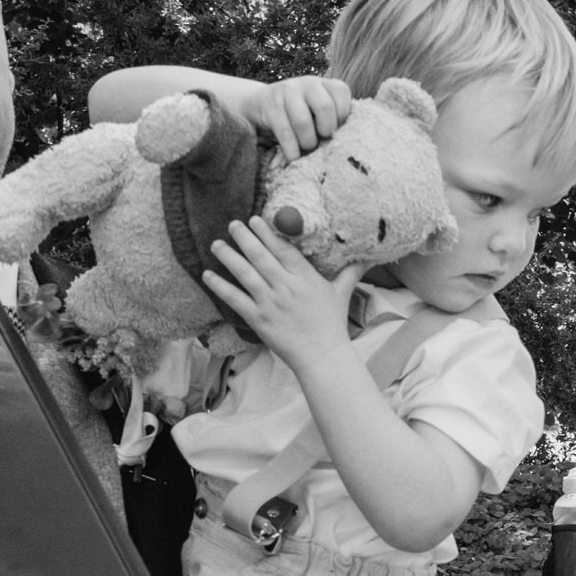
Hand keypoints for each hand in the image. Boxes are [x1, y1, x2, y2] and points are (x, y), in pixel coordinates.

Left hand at [204, 218, 363, 373]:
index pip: (283, 250)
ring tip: (216, 244)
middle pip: (261, 257)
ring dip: (229, 257)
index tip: (255, 219)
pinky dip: (220, 286)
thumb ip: (350, 272)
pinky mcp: (259, 319)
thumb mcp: (342, 294)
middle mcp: (286, 287)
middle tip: (233, 224)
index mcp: (305, 278)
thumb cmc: (333, 325)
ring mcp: (271, 303)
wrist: (323, 356)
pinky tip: (208, 275)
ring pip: (245, 274)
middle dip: (245, 238)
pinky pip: (235, 299)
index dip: (267, 233)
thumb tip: (368, 257)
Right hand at [240, 76, 354, 161]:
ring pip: (303, 122)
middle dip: (325, 130)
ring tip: (307, 148)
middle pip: (324, 106)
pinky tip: (294, 157)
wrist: (261, 103)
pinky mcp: (270, 105)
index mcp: (324, 84)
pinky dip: (292, 151)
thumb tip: (350, 143)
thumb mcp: (319, 110)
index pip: (341, 92)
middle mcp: (307, 83)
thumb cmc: (301, 113)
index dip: (342, 115)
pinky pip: (285, 133)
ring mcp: (287, 91)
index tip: (336, 128)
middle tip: (322, 139)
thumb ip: (335, 119)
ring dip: (307, 142)